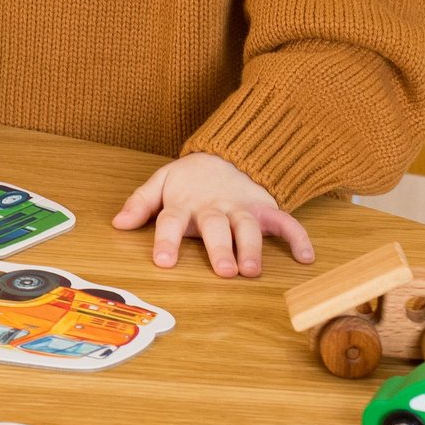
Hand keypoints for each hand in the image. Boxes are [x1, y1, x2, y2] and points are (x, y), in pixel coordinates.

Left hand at [111, 151, 315, 277]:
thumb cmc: (190, 178)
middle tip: (223, 271)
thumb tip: (118, 223)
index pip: (170, 221)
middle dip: (220, 248)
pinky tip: (306, 257)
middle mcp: (214, 207)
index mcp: (184, 203)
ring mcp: (241, 208)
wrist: (227, 153)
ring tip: (252, 271)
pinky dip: (298, 237)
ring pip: (248, 227)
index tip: (163, 262)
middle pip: (216, 227)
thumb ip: (140, 203)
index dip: (166, 241)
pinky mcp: (265, 208)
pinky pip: (286, 222)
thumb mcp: (161, 182)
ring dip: (252, 248)